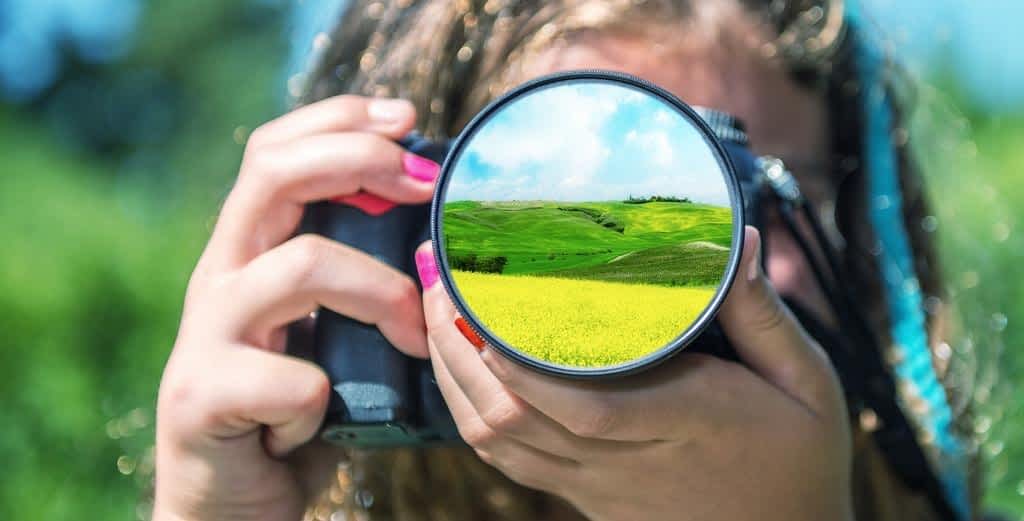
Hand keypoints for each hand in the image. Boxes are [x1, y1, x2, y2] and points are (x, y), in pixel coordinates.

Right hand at [154, 96, 437, 520]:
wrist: (227, 503)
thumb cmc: (292, 410)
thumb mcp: (328, 333)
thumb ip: (358, 283)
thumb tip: (441, 240)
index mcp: (248, 252)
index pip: (276, 150)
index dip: (340, 121)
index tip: (409, 120)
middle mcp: (220, 277)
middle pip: (275, 173)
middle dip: (358, 159)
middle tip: (423, 183)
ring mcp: (205, 334)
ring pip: (301, 266)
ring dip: (379, 294)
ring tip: (414, 337)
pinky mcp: (202, 397)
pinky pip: (293, 379)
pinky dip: (324, 400)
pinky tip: (321, 422)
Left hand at [414, 227, 853, 520]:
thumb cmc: (800, 459)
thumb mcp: (806, 380)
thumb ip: (763, 312)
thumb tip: (738, 239)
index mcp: (682, 421)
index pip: (581, 400)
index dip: (516, 358)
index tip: (477, 298)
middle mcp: (624, 459)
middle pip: (514, 416)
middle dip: (459, 348)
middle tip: (439, 279)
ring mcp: (596, 485)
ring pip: (499, 441)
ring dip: (454, 377)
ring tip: (438, 312)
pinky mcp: (585, 497)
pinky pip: (510, 460)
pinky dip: (471, 414)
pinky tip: (462, 369)